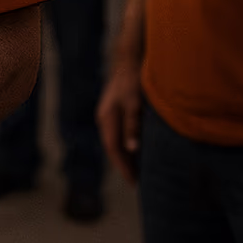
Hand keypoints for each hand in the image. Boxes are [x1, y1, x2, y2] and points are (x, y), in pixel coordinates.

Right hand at [97, 58, 142, 184]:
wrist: (129, 58)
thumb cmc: (133, 80)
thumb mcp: (134, 103)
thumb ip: (132, 125)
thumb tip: (131, 150)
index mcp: (107, 118)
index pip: (114, 149)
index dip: (124, 168)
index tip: (134, 184)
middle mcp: (105, 118)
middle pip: (113, 148)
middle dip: (124, 165)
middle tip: (137, 183)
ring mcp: (109, 113)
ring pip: (115, 141)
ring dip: (125, 156)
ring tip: (138, 171)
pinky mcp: (115, 110)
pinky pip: (119, 133)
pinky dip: (127, 145)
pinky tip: (137, 149)